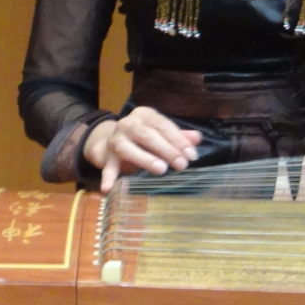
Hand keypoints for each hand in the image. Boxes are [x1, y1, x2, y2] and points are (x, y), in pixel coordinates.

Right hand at [83, 108, 203, 191]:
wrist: (108, 143)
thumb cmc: (142, 139)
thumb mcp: (160, 133)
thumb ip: (178, 136)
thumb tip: (197, 138)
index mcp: (143, 115)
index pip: (163, 125)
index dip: (178, 140)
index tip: (192, 155)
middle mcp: (127, 124)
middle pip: (147, 135)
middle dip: (166, 149)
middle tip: (182, 164)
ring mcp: (114, 140)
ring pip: (127, 148)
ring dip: (145, 158)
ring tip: (161, 170)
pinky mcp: (107, 158)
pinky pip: (108, 168)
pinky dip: (108, 178)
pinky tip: (107, 189)